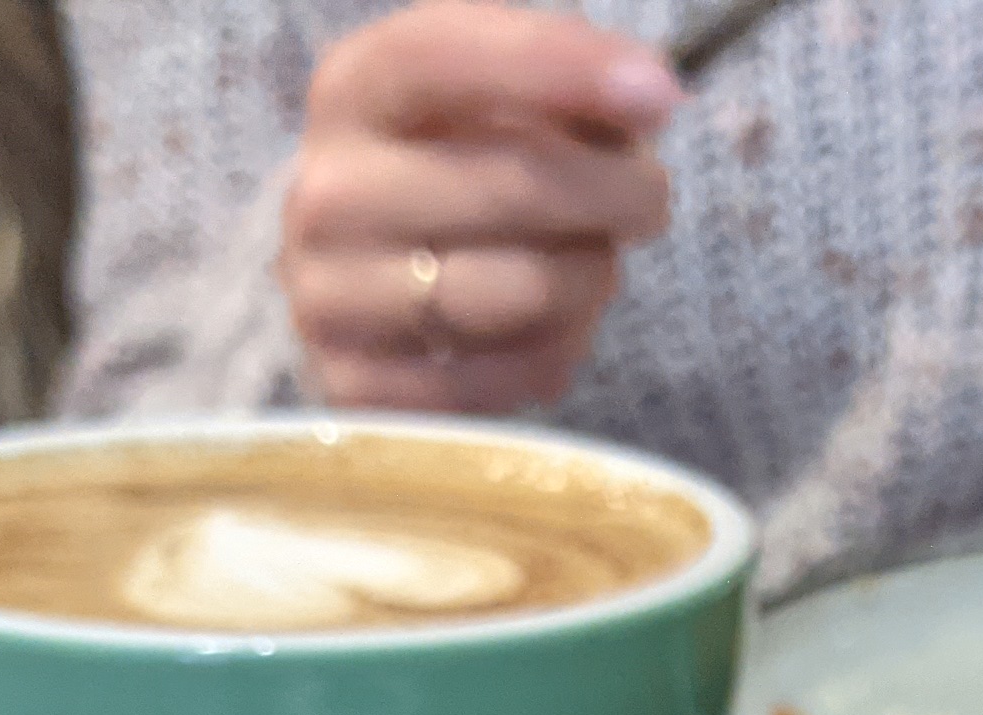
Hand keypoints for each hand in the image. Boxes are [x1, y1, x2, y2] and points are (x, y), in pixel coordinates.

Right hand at [285, 2, 682, 413]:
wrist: (368, 277)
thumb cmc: (451, 168)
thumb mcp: (488, 96)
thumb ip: (558, 72)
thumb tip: (646, 97)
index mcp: (351, 93)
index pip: (444, 57)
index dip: (558, 67)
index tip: (656, 94)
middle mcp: (326, 192)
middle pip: (513, 185)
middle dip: (617, 191)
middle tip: (650, 198)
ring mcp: (330, 299)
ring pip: (525, 291)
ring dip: (594, 277)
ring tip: (595, 263)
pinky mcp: (360, 389)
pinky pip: (509, 378)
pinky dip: (561, 351)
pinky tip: (559, 325)